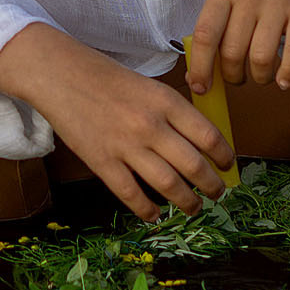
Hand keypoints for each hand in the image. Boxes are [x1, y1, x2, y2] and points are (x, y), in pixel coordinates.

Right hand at [0, 23, 232, 221]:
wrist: (61, 75)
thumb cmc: (106, 78)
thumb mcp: (149, 85)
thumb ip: (173, 111)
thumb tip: (200, 142)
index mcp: (166, 101)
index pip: (209, 136)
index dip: (224, 157)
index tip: (228, 166)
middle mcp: (151, 125)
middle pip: (194, 167)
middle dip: (212, 187)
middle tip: (217, 194)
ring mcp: (126, 146)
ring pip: (169, 186)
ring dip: (188, 203)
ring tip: (194, 208)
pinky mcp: (102, 163)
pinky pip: (132, 196)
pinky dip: (148, 210)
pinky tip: (155, 214)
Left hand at [187, 0, 289, 93]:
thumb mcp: (227, 1)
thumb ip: (212, 34)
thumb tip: (196, 79)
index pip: (205, 35)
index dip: (201, 67)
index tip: (201, 87)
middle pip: (233, 51)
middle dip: (232, 75)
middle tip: (237, 77)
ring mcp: (279, 0)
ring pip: (261, 57)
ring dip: (259, 77)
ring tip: (261, 75)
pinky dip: (287, 74)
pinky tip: (283, 81)